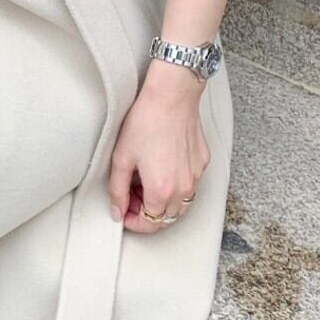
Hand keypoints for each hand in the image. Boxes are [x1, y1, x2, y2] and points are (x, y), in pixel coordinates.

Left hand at [108, 62, 209, 233]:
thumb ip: (117, 189)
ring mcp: (196, 175)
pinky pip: (191, 183)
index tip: (125, 214)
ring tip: (146, 183)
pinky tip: (162, 166)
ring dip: (164, 202)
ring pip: (182, 203)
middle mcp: (183, 187)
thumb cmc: (146, 120)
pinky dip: (177, 185)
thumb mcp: (122, 157)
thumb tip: (117, 210)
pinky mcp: (202, 162)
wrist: (171, 96)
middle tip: (132, 196)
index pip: (151, 223)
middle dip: (148, 213)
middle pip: (168, 217)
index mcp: (161, 189)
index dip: (135, 223)